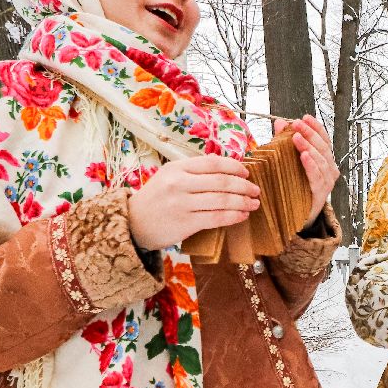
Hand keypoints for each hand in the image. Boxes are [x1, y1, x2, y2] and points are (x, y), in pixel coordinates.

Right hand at [128, 154, 259, 250]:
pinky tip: (242, 216)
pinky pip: (216, 218)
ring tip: (253, 204)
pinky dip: (233, 216)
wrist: (132, 223)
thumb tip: (224, 165)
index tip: (246, 173)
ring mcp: (182, 204)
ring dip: (243, 202)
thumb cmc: (155, 198)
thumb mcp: (168, 176)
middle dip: (244, 186)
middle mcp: (179, 183)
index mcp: (177, 167)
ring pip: (222, 200)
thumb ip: (193, 170)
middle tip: (256, 190)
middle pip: (222, 182)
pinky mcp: (185, 223)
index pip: (213, 163)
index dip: (235, 167)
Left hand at [275, 115, 338, 225]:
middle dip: (310, 133)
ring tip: (297, 138)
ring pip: (322, 160)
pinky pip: (317, 177)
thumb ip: (285, 142)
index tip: (305, 117)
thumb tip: (280, 122)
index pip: (324, 139)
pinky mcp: (321, 194)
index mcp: (324, 160)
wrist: (298, 215)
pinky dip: (311, 165)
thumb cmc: (295, 187)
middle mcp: (330, 169)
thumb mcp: (289, 161)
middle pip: (323, 147)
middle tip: (297, 124)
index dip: (316, 127)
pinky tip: (304, 156)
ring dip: (310, 147)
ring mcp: (327, 182)